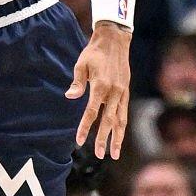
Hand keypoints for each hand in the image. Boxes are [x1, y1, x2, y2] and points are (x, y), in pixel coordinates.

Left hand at [67, 23, 130, 157]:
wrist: (114, 40)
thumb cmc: (94, 52)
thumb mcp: (82, 64)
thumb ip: (77, 82)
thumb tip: (70, 96)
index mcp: (101, 86)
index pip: (92, 112)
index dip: (85, 127)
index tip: (79, 141)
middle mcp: (114, 92)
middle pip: (108, 121)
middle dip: (103, 139)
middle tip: (100, 155)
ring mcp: (122, 92)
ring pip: (120, 120)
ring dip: (117, 138)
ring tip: (114, 154)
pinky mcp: (126, 91)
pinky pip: (124, 112)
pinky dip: (122, 126)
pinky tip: (119, 136)